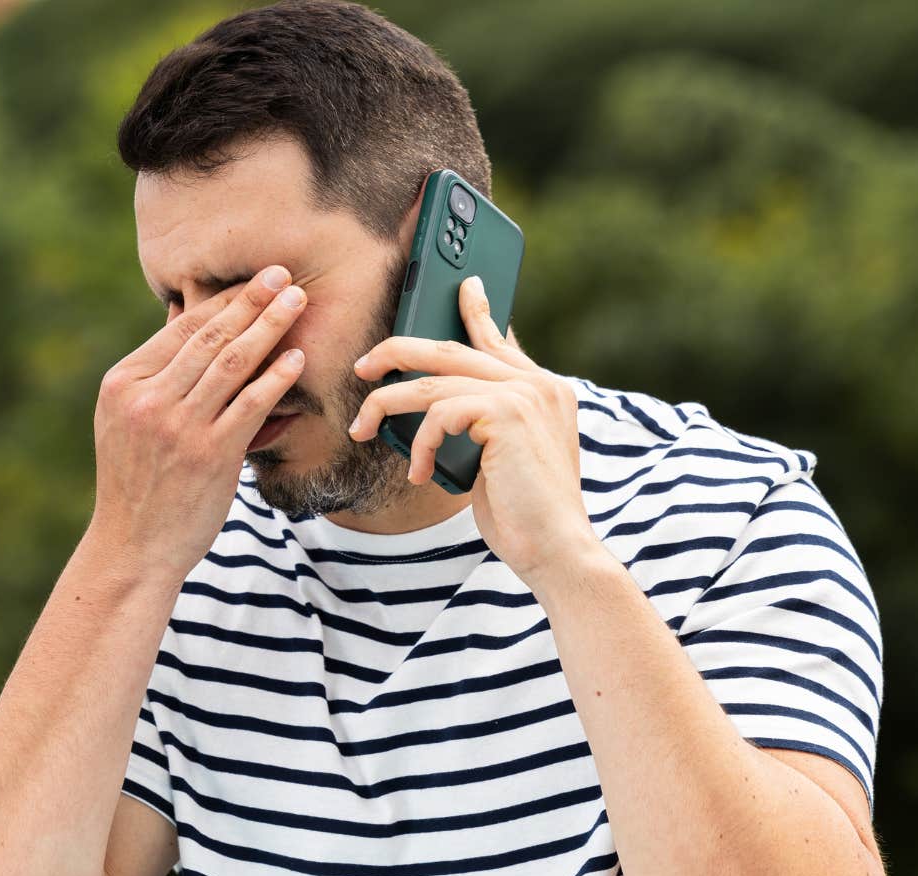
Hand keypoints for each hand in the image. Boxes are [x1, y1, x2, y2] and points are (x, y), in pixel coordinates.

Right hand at [91, 265, 308, 583]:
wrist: (133, 546)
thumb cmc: (136, 482)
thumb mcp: (124, 420)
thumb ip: (155, 373)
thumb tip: (184, 317)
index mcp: (122, 384)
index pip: (180, 330)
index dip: (223, 301)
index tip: (254, 280)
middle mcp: (147, 400)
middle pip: (209, 338)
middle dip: (251, 301)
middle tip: (283, 274)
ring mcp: (178, 426)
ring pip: (232, 363)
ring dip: (269, 327)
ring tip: (296, 302)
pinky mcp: (209, 455)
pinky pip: (250, 404)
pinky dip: (276, 378)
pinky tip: (296, 358)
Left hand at [347, 275, 601, 589]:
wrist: (555, 547)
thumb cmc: (524, 512)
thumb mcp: (501, 458)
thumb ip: (484, 423)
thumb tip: (441, 405)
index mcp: (544, 390)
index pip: (500, 340)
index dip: (478, 311)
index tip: (464, 286)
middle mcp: (539, 384)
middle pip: (452, 349)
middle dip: (398, 351)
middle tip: (364, 365)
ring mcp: (526, 395)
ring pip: (433, 381)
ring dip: (386, 405)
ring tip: (362, 426)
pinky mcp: (507, 414)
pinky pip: (439, 413)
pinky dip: (420, 444)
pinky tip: (421, 473)